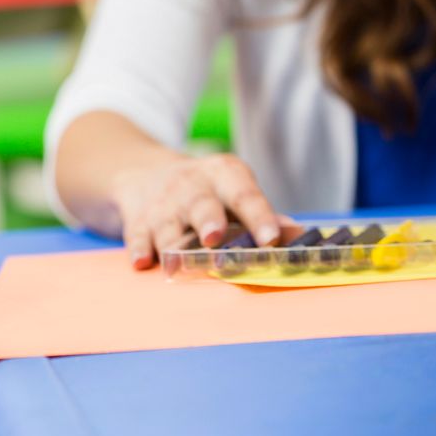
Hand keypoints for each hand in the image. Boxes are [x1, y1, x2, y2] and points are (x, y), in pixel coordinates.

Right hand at [112, 153, 285, 269]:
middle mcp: (192, 186)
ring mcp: (163, 203)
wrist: (143, 172)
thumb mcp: (232, 189)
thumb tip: (298, 235)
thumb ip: (260, 213)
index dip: (259, 217)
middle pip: (201, 204)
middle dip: (207, 221)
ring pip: (168, 226)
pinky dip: (139, 248)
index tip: (270, 239)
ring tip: (177, 264)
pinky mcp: (138, 218)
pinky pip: (137, 234)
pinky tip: (141, 262)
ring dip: (173, 245)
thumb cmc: (204, 191)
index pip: (245, 195)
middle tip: (214, 238)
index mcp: (224, 175)